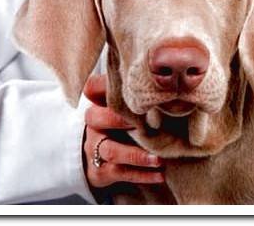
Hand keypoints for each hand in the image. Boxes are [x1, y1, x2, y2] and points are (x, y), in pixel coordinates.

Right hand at [82, 74, 163, 188]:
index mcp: (99, 103)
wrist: (106, 156)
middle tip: (145, 125)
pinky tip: (160, 174)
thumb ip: (137, 92)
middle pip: (95, 118)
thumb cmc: (125, 123)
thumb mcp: (127, 105)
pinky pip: (120, 173)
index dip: (106, 90)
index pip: (93, 89)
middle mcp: (93, 125)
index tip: (131, 95)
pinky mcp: (101, 170)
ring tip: (159, 159)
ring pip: (110, 150)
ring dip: (136, 156)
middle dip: (119, 121)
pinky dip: (141, 175)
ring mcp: (95, 148)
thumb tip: (160, 76)